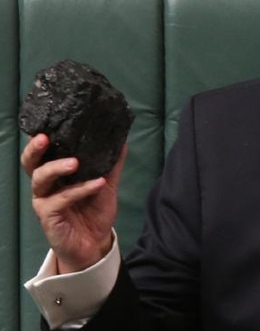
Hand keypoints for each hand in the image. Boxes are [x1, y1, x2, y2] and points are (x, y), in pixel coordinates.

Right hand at [21, 134, 126, 273]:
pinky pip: (61, 199)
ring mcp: (44, 200)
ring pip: (41, 179)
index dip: (41, 139)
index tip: (49, 124)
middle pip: (31, 163)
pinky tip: (98, 184)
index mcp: (56, 173)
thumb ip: (112, 163)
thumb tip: (122, 139)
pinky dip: (80, 190)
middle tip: (45, 138)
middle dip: (35, 149)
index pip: (44, 152)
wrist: (96, 241)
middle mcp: (46, 184)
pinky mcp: (48, 216)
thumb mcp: (106, 183)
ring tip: (75, 162)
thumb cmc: (94, 210)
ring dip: (57, 167)